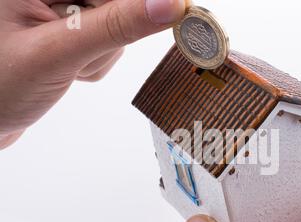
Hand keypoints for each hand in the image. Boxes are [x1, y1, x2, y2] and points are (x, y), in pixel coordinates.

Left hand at [0, 0, 189, 148]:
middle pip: (115, 2)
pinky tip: (67, 69)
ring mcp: (61, 8)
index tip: (175, 12)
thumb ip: (116, 26)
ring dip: (100, 52)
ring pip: (115, 22)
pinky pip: (106, 40)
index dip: (139, 3)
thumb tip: (170, 4)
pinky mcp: (70, 28)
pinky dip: (95, 61)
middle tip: (79, 54)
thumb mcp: (59, 52)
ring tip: (65, 66)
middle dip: (109, 31)